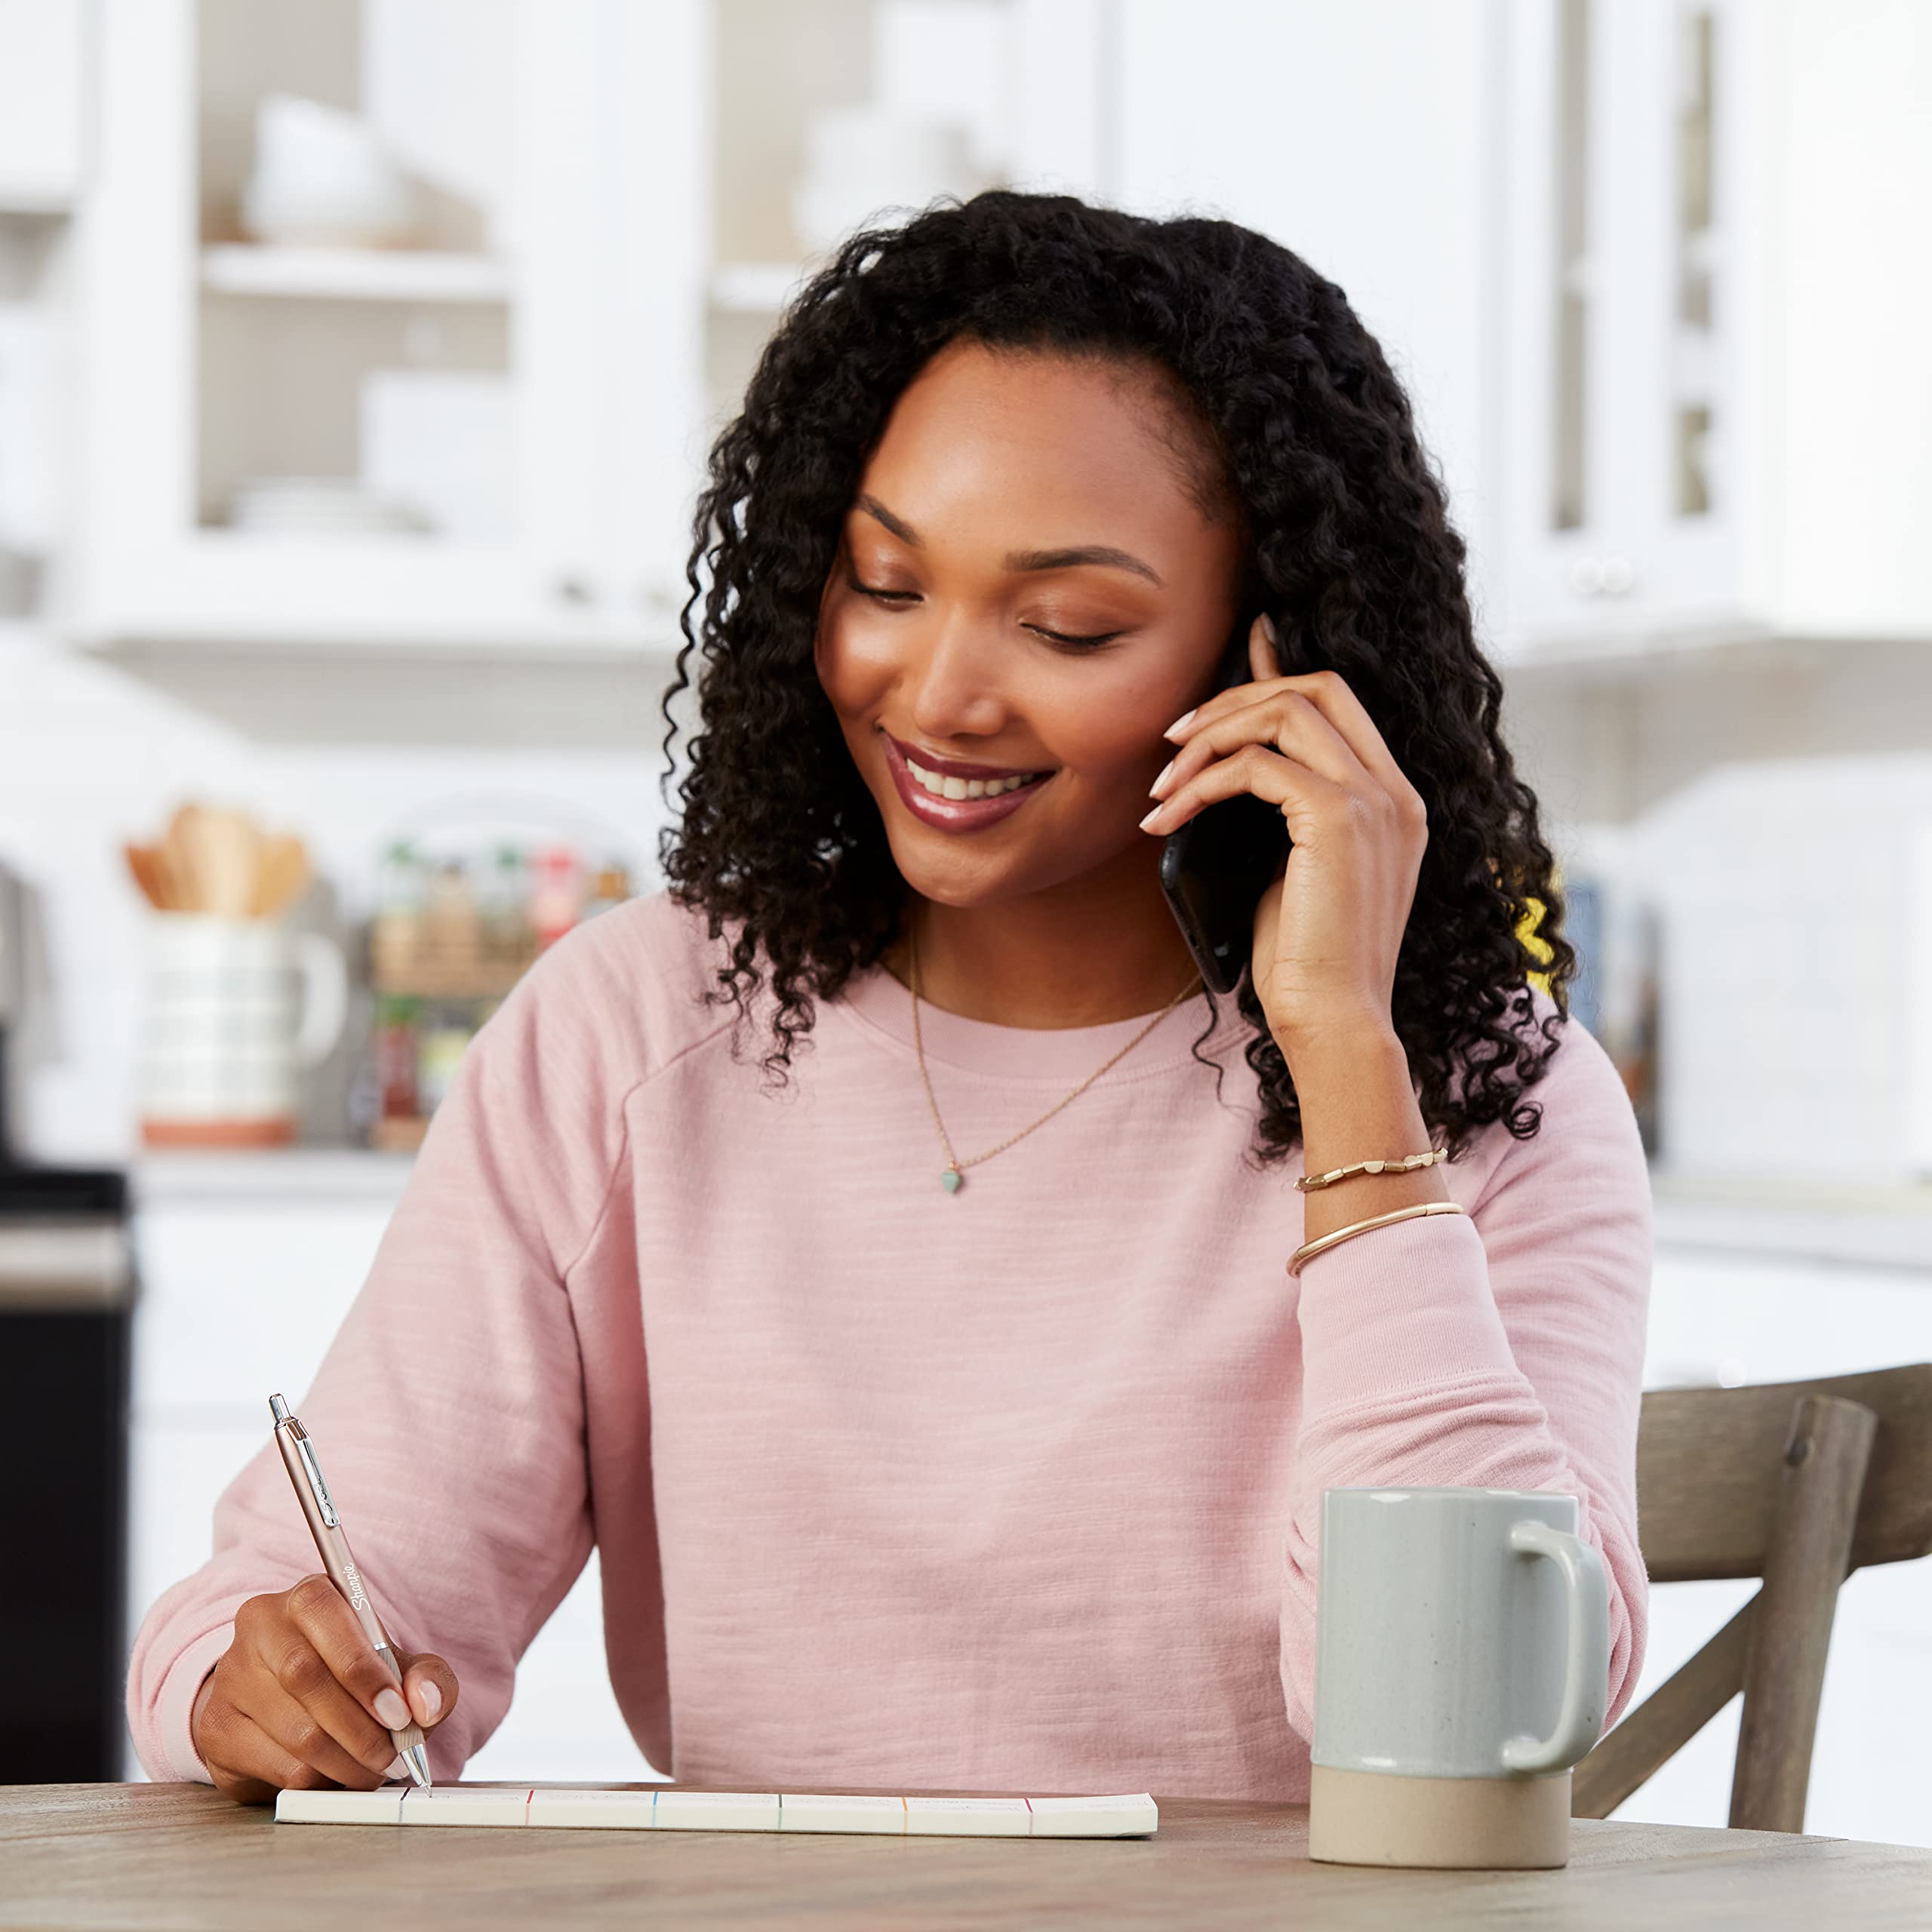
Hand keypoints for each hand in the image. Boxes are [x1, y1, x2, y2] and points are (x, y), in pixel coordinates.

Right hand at [189, 1572, 457, 1805]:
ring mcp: (230, 1678)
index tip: (399, 1714)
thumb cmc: (352, 1677)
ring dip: (346, 1762)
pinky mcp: (217, 1730)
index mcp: (307, 1597)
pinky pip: (277, 1768)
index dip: (364, 1669)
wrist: (288, 1705)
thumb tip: (426, 1704)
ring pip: (296, 1731)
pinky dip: (318, 1782)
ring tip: (372, 1770)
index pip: (325, 1616)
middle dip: (360, 1727)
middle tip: (391, 1755)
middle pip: (305, 1676)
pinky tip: (336, 1776)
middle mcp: (259, 1627)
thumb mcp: (401, 1666)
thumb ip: (428, 1677)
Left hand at [1140, 614, 1427, 1060]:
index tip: (1227, 665)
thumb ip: (1277, 811)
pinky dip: (1202, 783)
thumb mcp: (1290, 871)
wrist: (1334, 1023)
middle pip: (1316, 688)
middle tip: (1174, 738)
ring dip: (1210, 737)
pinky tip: (1167, 816)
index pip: (1339, 702)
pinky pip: (1257, 766)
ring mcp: (1374, 801)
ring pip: (1285, 712)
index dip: (1278, 674)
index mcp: (1393, 802)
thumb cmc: (1306, 965)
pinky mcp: (1338, 820)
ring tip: (1161, 785)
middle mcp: (1394, 792)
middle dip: (1235, 698)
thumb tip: (1231, 767)